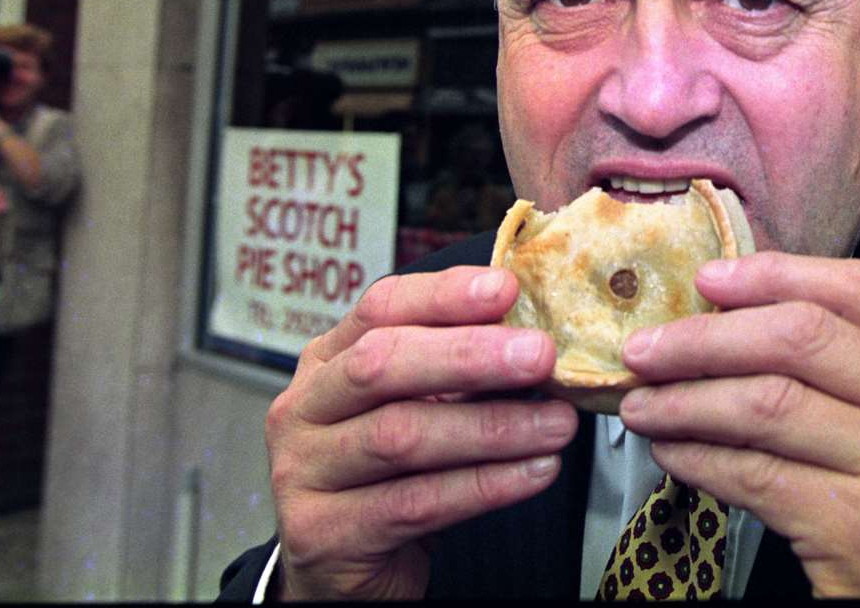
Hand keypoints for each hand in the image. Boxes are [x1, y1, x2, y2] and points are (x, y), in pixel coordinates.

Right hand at [265, 267, 577, 598]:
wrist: (340, 569)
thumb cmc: (387, 476)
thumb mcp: (415, 409)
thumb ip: (457, 372)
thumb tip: (533, 337)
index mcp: (327, 362)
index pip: (380, 309)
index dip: (444, 296)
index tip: (507, 289)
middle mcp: (303, 409)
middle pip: (381, 365)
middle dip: (469, 356)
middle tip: (540, 356)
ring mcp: (303, 472)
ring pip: (400, 437)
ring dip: (492, 428)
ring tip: (557, 424)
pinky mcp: (323, 533)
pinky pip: (415, 503)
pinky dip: (484, 485)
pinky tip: (534, 473)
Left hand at [616, 252, 859, 596]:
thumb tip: (744, 320)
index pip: (859, 291)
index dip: (774, 275)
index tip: (709, 278)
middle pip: (802, 338)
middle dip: (707, 337)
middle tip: (648, 348)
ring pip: (768, 405)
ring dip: (687, 400)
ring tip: (642, 404)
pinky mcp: (859, 531)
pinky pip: (756, 477)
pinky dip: (700, 459)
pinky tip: (672, 453)